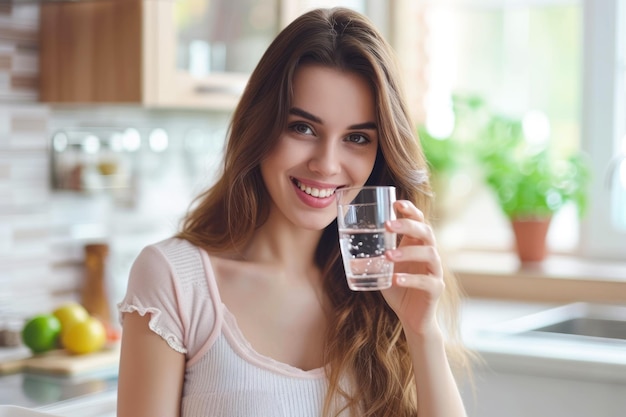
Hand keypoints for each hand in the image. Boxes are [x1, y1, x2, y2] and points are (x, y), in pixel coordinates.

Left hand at [381, 200, 443, 335]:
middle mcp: (429, 254)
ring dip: (408, 251)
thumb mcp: (382, 272)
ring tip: (388, 255)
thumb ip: (370, 262)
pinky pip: (427, 281)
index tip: (396, 203)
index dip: (410, 210)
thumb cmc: (398, 289)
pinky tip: (396, 279)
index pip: (419, 221)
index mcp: (416, 245)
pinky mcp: (436, 289)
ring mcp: (434, 271)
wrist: (412, 318)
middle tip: (388, 225)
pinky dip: (411, 279)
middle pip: (426, 232)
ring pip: (430, 253)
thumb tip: (348, 257)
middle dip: (408, 225)